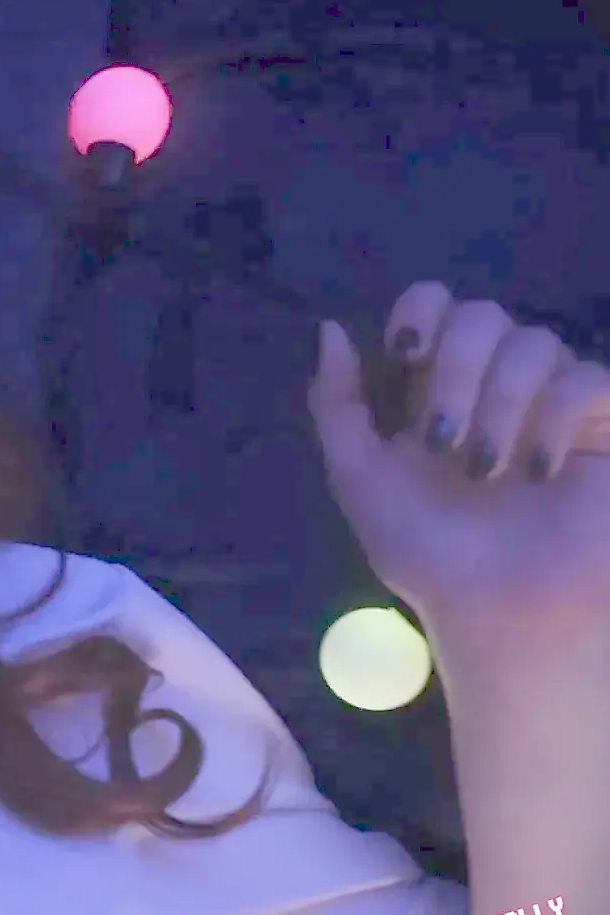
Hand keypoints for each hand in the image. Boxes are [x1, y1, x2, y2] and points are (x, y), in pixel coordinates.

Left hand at [309, 282, 609, 676]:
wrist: (499, 609)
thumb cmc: (428, 553)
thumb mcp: (359, 480)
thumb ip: (337, 406)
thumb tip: (331, 327)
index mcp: (431, 388)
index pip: (432, 304)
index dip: (419, 311)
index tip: (405, 356)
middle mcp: (491, 383)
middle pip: (480, 314)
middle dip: (454, 372)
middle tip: (443, 441)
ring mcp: (551, 398)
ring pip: (533, 341)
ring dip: (500, 402)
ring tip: (487, 471)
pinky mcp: (601, 422)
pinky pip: (585, 378)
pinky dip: (554, 419)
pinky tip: (539, 471)